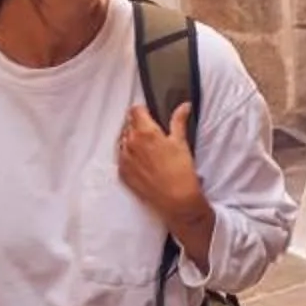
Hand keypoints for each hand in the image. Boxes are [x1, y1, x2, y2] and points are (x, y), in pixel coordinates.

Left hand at [116, 106, 206, 233]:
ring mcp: (124, 159)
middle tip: (153, 133)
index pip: (135, 111)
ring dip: (132, 140)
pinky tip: (142, 162)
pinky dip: (129, 156)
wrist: (176, 199)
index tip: (149, 114)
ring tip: (148, 149)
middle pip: (128, 125)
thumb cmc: (180, 171)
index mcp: (145, 132)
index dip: (143, 111)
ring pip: (123, 141)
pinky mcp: (123, 173)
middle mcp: (130, 143)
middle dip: (138, 125)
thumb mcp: (181, 142)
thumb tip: (184, 106)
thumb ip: (179, 120)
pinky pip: (121, 158)